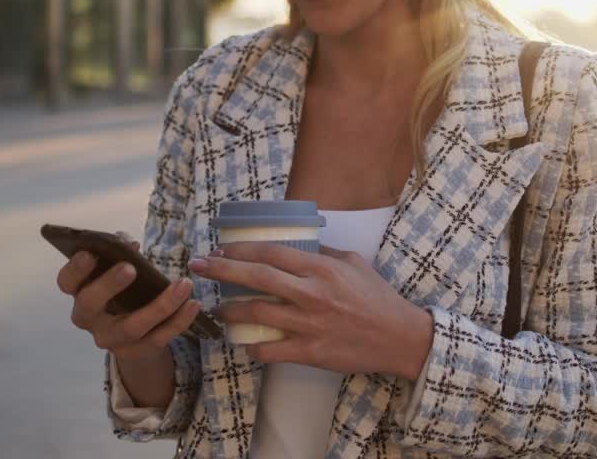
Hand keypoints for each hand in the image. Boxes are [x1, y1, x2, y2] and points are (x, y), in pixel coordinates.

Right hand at [56, 234, 201, 362]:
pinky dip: (178, 321)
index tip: (89, 253)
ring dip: (160, 305)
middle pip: (90, 305)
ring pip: (131, 327)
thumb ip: (121, 255)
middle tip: (130, 268)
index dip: (75, 269)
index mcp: (81, 293)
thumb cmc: (125, 293)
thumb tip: (128, 244)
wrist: (137, 339)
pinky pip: (159, 338)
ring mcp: (112, 340)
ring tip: (183, 285)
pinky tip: (193, 304)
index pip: (67, 283)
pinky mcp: (137, 352)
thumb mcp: (120, 273)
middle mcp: (90, 320)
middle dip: (108, 285)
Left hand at [188, 243, 433, 380]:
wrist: (399, 337)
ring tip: (216, 308)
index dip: (240, 249)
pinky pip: (270, 350)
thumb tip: (299, 244)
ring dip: (228, 310)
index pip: (270, 252)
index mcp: (320, 269)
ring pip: (255, 314)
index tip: (219, 248)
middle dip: (220, 270)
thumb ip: (323, 254)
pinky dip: (251, 347)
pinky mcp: (310, 352)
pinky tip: (243, 343)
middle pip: (255, 277)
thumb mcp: (354, 264)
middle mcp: (310, 293)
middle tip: (197, 267)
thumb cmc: (378, 298)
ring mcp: (308, 324)